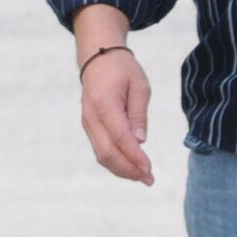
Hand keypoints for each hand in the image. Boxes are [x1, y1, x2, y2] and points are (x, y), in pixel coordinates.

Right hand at [81, 47, 153, 185]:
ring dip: (122, 169)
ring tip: (142, 177)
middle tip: (149, 179)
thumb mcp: (140, 86)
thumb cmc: (122, 69)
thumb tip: (140, 141)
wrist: (98, 57)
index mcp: (104, 104)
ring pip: (101, 155)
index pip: (120, 137)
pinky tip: (130, 167)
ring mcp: (87, 123)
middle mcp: (91, 117)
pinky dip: (115, 161)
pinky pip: (100, 149)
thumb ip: (139, 114)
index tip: (149, 169)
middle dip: (128, 169)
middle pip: (107, 152)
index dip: (134, 156)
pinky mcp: (89, 127)